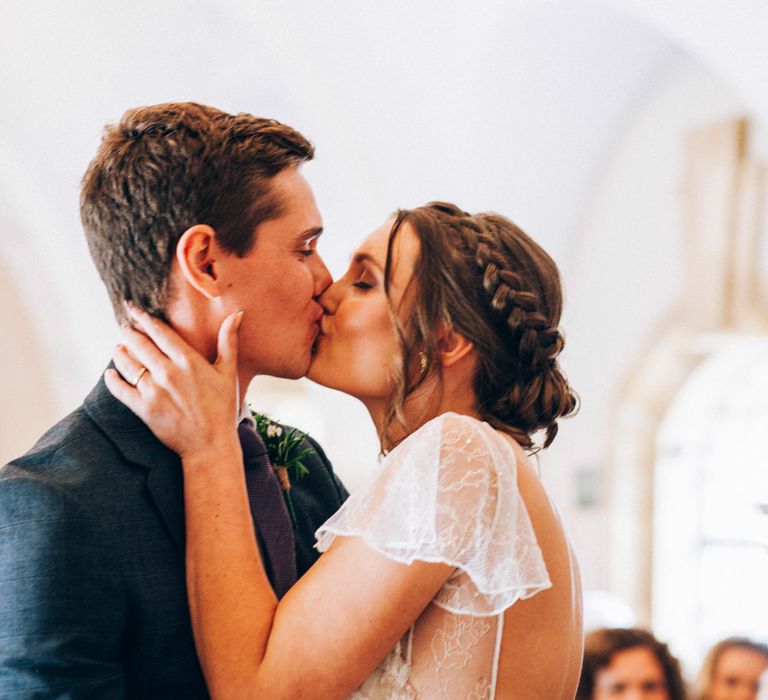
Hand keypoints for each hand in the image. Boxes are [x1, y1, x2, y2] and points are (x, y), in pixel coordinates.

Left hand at [105, 305, 242, 457]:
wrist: (210, 444)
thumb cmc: (223, 407)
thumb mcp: (228, 372)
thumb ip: (228, 341)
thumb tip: (236, 314)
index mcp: (188, 361)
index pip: (159, 331)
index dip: (143, 317)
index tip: (133, 308)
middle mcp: (168, 372)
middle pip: (139, 343)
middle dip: (129, 333)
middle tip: (125, 328)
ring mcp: (153, 390)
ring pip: (127, 363)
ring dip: (119, 352)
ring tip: (118, 348)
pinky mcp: (143, 408)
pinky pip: (119, 389)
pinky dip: (112, 379)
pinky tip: (111, 373)